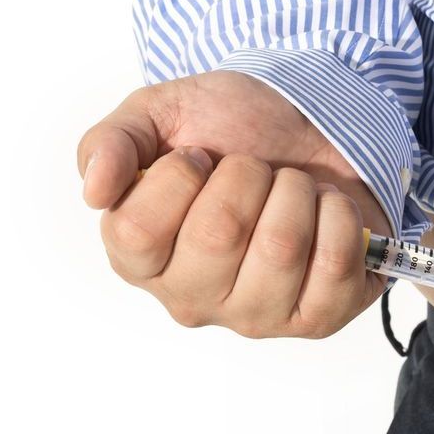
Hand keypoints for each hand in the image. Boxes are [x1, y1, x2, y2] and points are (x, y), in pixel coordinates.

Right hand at [76, 69, 389, 337]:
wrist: (315, 130)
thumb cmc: (234, 131)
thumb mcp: (160, 115)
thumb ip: (110, 143)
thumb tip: (94, 189)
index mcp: (139, 258)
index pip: (137, 231)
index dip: (179, 176)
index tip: (199, 157)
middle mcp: (191, 298)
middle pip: (217, 235)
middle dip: (247, 175)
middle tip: (256, 167)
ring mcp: (255, 316)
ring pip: (281, 248)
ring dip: (297, 192)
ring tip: (293, 186)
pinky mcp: (317, 318)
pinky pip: (335, 266)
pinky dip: (339, 216)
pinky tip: (326, 209)